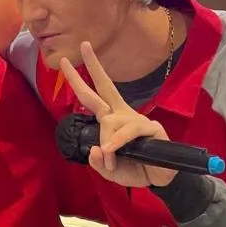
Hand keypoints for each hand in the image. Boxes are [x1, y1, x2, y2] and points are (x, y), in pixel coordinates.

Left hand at [60, 41, 176, 187]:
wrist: (159, 180)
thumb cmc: (134, 170)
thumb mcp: (108, 170)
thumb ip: (98, 162)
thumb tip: (96, 149)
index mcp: (112, 120)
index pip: (94, 97)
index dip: (79, 81)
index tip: (66, 61)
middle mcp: (123, 114)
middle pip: (106, 86)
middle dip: (94, 65)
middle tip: (84, 45)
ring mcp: (137, 119)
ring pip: (110, 120)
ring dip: (106, 143)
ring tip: (111, 162)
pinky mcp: (151, 128)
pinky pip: (128, 129)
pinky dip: (117, 142)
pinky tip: (112, 151)